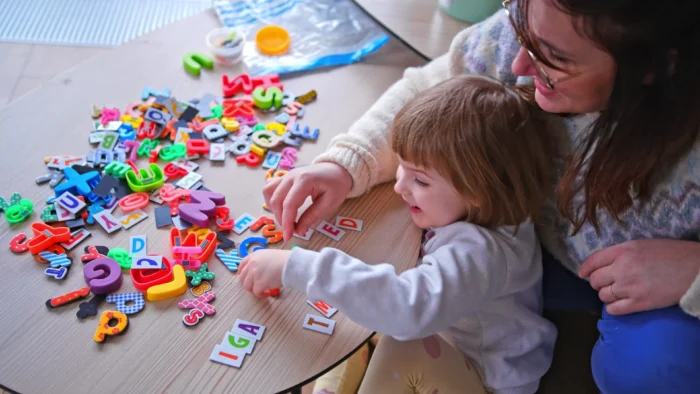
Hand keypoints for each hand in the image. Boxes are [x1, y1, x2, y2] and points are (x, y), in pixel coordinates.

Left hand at [238, 249, 291, 296]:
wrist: (291, 264)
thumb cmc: (285, 260)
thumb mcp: (269, 256)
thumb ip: (260, 262)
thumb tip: (259, 271)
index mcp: (253, 256)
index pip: (241, 265)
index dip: (242, 274)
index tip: (246, 279)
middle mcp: (251, 264)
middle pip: (242, 278)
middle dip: (248, 284)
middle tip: (255, 287)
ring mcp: (254, 274)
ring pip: (247, 286)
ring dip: (254, 290)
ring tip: (263, 291)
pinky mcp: (259, 283)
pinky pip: (256, 292)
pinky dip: (261, 294)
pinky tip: (267, 293)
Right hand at [263, 162, 351, 240]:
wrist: (337, 169)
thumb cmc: (337, 185)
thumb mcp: (330, 202)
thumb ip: (313, 216)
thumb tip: (299, 231)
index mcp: (304, 180)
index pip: (289, 204)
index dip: (287, 223)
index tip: (288, 236)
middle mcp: (291, 176)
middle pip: (276, 200)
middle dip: (280, 219)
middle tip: (291, 231)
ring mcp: (286, 175)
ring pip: (269, 193)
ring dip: (273, 209)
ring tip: (285, 219)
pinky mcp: (284, 178)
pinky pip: (270, 188)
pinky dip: (272, 200)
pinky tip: (281, 208)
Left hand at [579, 239, 699, 314]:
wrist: (694, 270)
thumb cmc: (671, 254)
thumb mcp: (642, 245)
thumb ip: (621, 254)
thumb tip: (603, 264)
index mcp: (623, 251)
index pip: (593, 261)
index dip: (585, 269)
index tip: (583, 274)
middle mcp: (623, 268)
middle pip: (595, 280)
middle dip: (598, 282)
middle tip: (607, 283)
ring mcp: (630, 287)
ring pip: (603, 295)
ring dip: (607, 295)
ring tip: (618, 292)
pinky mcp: (640, 304)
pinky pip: (614, 309)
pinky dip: (613, 308)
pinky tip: (620, 304)